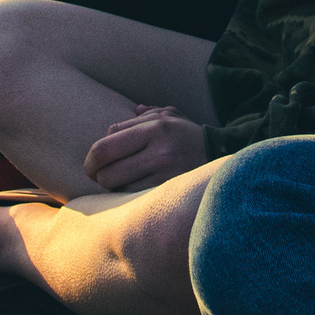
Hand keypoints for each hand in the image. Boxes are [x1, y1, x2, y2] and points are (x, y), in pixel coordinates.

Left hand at [82, 106, 207, 192]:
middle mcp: (160, 151)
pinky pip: (135, 199)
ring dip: (113, 188)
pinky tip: (133, 190)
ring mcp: (166, 175)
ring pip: (119, 190)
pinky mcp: (171, 192)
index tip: (92, 165)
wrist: (223, 156)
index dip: (91, 159)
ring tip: (119, 182)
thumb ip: (142, 116)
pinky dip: (127, 196)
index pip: (105, 147)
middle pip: (107, 173)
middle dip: (97, 176)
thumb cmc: (188, 135)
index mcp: (155, 128)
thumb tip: (115, 125)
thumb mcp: (169, 116)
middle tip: (99, 176)